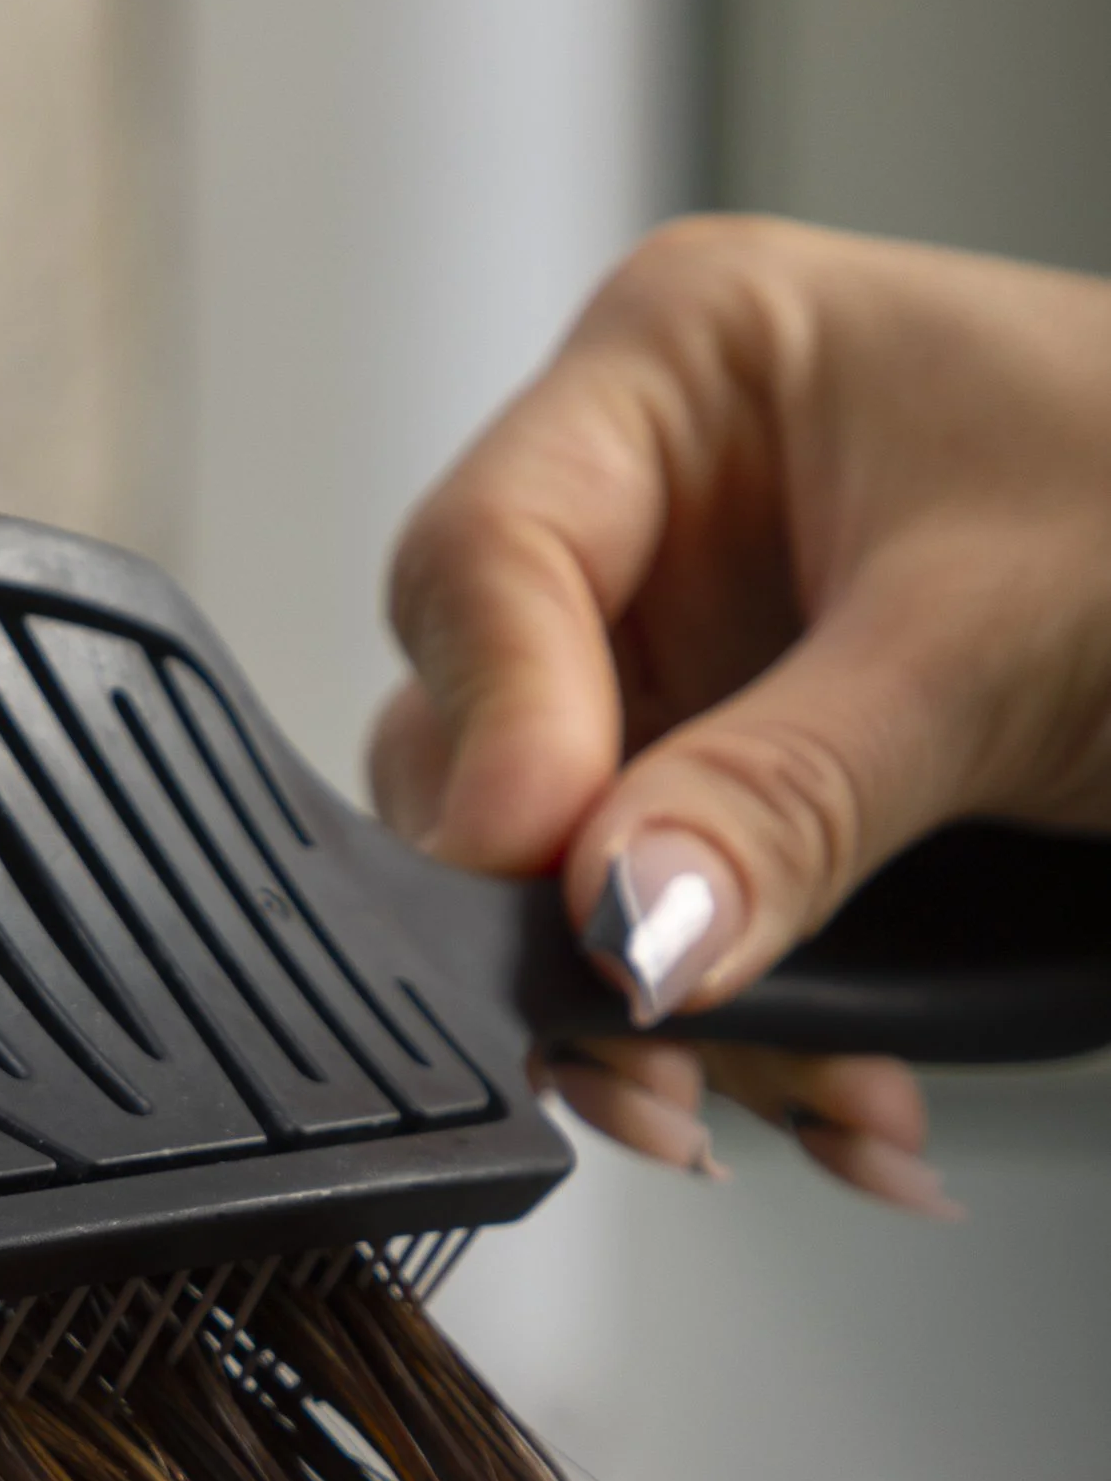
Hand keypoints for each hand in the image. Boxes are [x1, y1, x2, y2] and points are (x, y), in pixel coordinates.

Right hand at [371, 217, 1110, 1205]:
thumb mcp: (1000, 651)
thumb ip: (786, 797)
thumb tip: (623, 929)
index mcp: (685, 369)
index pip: (483, 563)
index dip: (499, 735)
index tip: (553, 881)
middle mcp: (654, 520)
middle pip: (479, 747)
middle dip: (570, 925)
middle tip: (655, 1054)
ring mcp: (688, 675)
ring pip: (557, 886)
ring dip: (670, 1031)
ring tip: (810, 1111)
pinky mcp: (737, 810)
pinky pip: (666, 952)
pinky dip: (749, 1055)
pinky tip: (850, 1106)